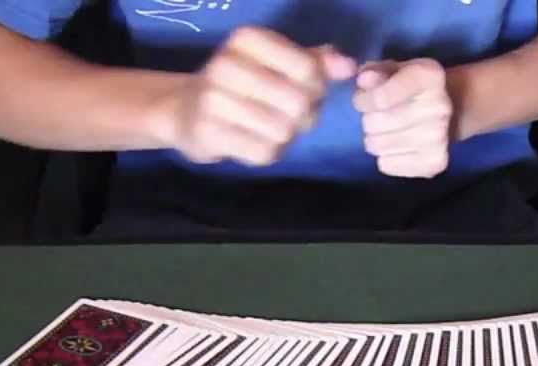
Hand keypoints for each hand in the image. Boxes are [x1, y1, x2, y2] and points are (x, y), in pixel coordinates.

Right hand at [158, 27, 354, 165]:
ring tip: (271, 127)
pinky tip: (256, 141)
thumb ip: (317, 62)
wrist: (188, 111)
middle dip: (304, 115)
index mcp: (247, 39)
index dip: (317, 87)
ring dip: (286, 136)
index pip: (308, 69)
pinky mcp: (209, 133)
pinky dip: (268, 152)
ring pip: (282, 130)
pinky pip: (263, 152)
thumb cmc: (245, 84)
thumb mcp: (278, 62)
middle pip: (298, 102)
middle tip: (292, 115)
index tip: (307, 90)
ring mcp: (213, 100)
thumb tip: (349, 67)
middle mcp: (226, 64)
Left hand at [353, 58, 453, 177]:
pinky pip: (386, 165)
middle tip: (377, 116)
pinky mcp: (436, 163)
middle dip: (368, 119)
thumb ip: (374, 72)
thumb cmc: (409, 87)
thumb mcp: (392, 70)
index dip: (362, 100)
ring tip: (386, 131)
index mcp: (429, 75)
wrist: (447, 113)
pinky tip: (397, 147)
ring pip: (377, 146)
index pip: (380, 99)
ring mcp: (440, 137)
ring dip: (375, 139)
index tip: (362, 100)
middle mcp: (440, 106)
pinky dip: (385, 158)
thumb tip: (364, 79)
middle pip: (375, 124)